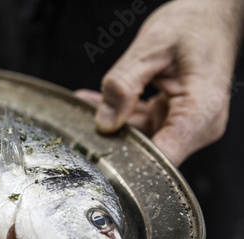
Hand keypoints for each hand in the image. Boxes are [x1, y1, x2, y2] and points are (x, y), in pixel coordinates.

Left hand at [76, 0, 243, 166]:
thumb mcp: (150, 49)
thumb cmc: (195, 24)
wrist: (212, 15)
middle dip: (115, 141)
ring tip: (89, 104)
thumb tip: (104, 122)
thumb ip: (123, 85)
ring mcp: (187, 123)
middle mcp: (198, 125)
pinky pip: (142, 124)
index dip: (130, 164)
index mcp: (201, 111)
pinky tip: (98, 102)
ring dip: (114, 125)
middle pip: (150, 153)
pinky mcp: (175, 117)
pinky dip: (121, 114)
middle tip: (85, 125)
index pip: (164, 159)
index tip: (101, 156)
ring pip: (142, 139)